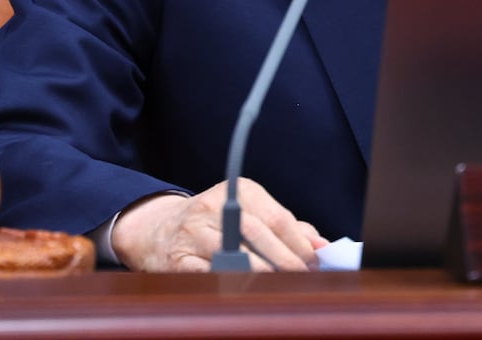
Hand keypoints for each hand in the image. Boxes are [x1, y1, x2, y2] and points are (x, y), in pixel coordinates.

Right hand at [110, 179, 326, 271]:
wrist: (159, 230)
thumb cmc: (217, 223)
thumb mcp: (253, 213)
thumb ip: (288, 227)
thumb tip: (321, 245)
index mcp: (241, 190)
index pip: (277, 218)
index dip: (300, 244)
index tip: (316, 263)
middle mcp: (215, 205)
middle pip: (258, 234)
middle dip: (286, 260)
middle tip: (302, 279)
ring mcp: (194, 231)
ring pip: (235, 254)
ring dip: (263, 274)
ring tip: (281, 287)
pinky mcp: (178, 258)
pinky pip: (209, 274)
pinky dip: (232, 283)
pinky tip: (248, 291)